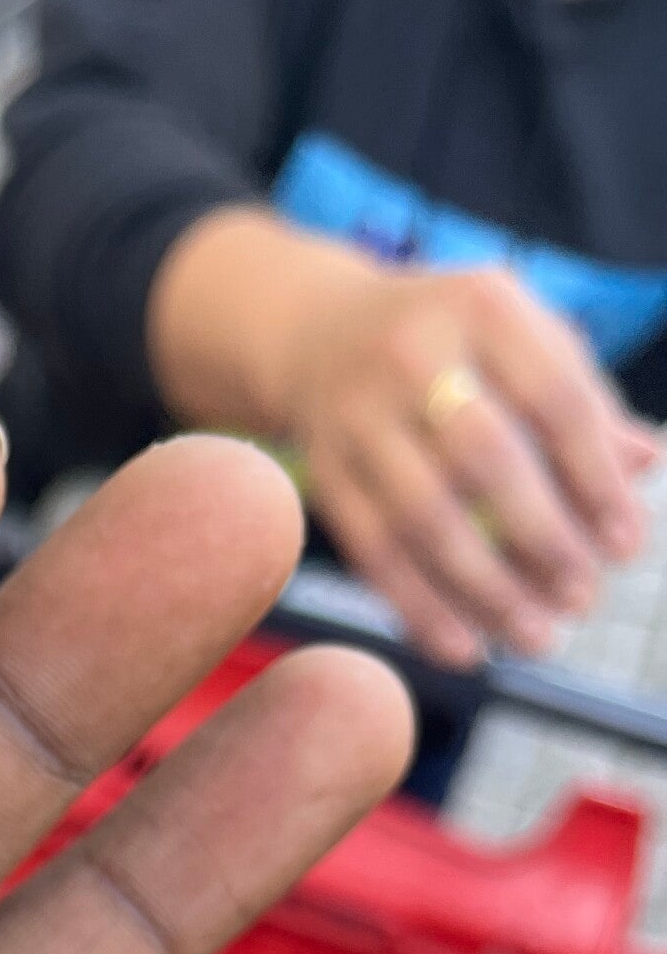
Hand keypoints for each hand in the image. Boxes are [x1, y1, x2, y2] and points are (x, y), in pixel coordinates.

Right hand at [283, 261, 655, 668]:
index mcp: (483, 307)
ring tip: (535, 635)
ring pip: (424, 517)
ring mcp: (358, 417)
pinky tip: (464, 646)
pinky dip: (420, 607)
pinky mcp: (324, 473)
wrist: (319, 337)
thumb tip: (644, 464)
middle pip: (485, 460)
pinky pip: (374, 552)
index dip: (594, 478)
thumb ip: (582, 398)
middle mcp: (413, 355)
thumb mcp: (520, 339)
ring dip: (484, 587)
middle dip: (540, 537)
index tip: (626, 544)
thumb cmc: (449, 344)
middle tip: (582, 596)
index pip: (554, 398)